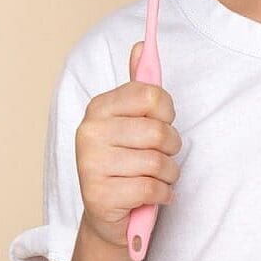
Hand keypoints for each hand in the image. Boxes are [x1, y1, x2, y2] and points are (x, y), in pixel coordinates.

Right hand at [75, 40, 183, 249]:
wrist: (109, 214)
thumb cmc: (126, 162)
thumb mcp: (131, 121)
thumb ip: (138, 86)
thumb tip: (140, 46)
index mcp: (98, 107)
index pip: (151, 95)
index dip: (167, 112)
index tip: (162, 121)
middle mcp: (89, 133)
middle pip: (158, 132)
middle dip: (171, 148)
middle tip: (160, 155)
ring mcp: (91, 165)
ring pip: (158, 163)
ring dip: (168, 175)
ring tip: (156, 177)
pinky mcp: (100, 196)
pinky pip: (152, 189)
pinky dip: (162, 195)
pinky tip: (151, 196)